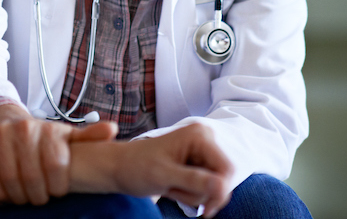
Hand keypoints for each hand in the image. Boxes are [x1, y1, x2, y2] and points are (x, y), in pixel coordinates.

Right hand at [0, 104, 117, 204]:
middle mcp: (23, 128)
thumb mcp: (67, 137)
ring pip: (8, 179)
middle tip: (40, 199)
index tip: (57, 192)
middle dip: (37, 196)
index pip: (55, 165)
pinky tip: (5, 194)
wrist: (7, 123)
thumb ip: (89, 137)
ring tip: (24, 198)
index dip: (57, 186)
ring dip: (17, 196)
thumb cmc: (43, 138)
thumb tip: (112, 130)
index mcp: (48, 130)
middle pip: (31, 176)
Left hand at [76, 123, 232, 216]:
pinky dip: (190, 193)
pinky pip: (205, 186)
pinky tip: (173, 187)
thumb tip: (221, 186)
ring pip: (214, 185)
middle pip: (223, 178)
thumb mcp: (164, 176)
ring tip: (170, 187)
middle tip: (175, 191)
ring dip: (193, 194)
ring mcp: (201, 151)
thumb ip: (193, 180)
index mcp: (199, 135)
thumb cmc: (136, 167)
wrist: (119, 167)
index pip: (227, 169)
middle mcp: (204, 139)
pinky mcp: (196, 162)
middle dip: (202, 192)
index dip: (220, 192)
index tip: (205, 211)